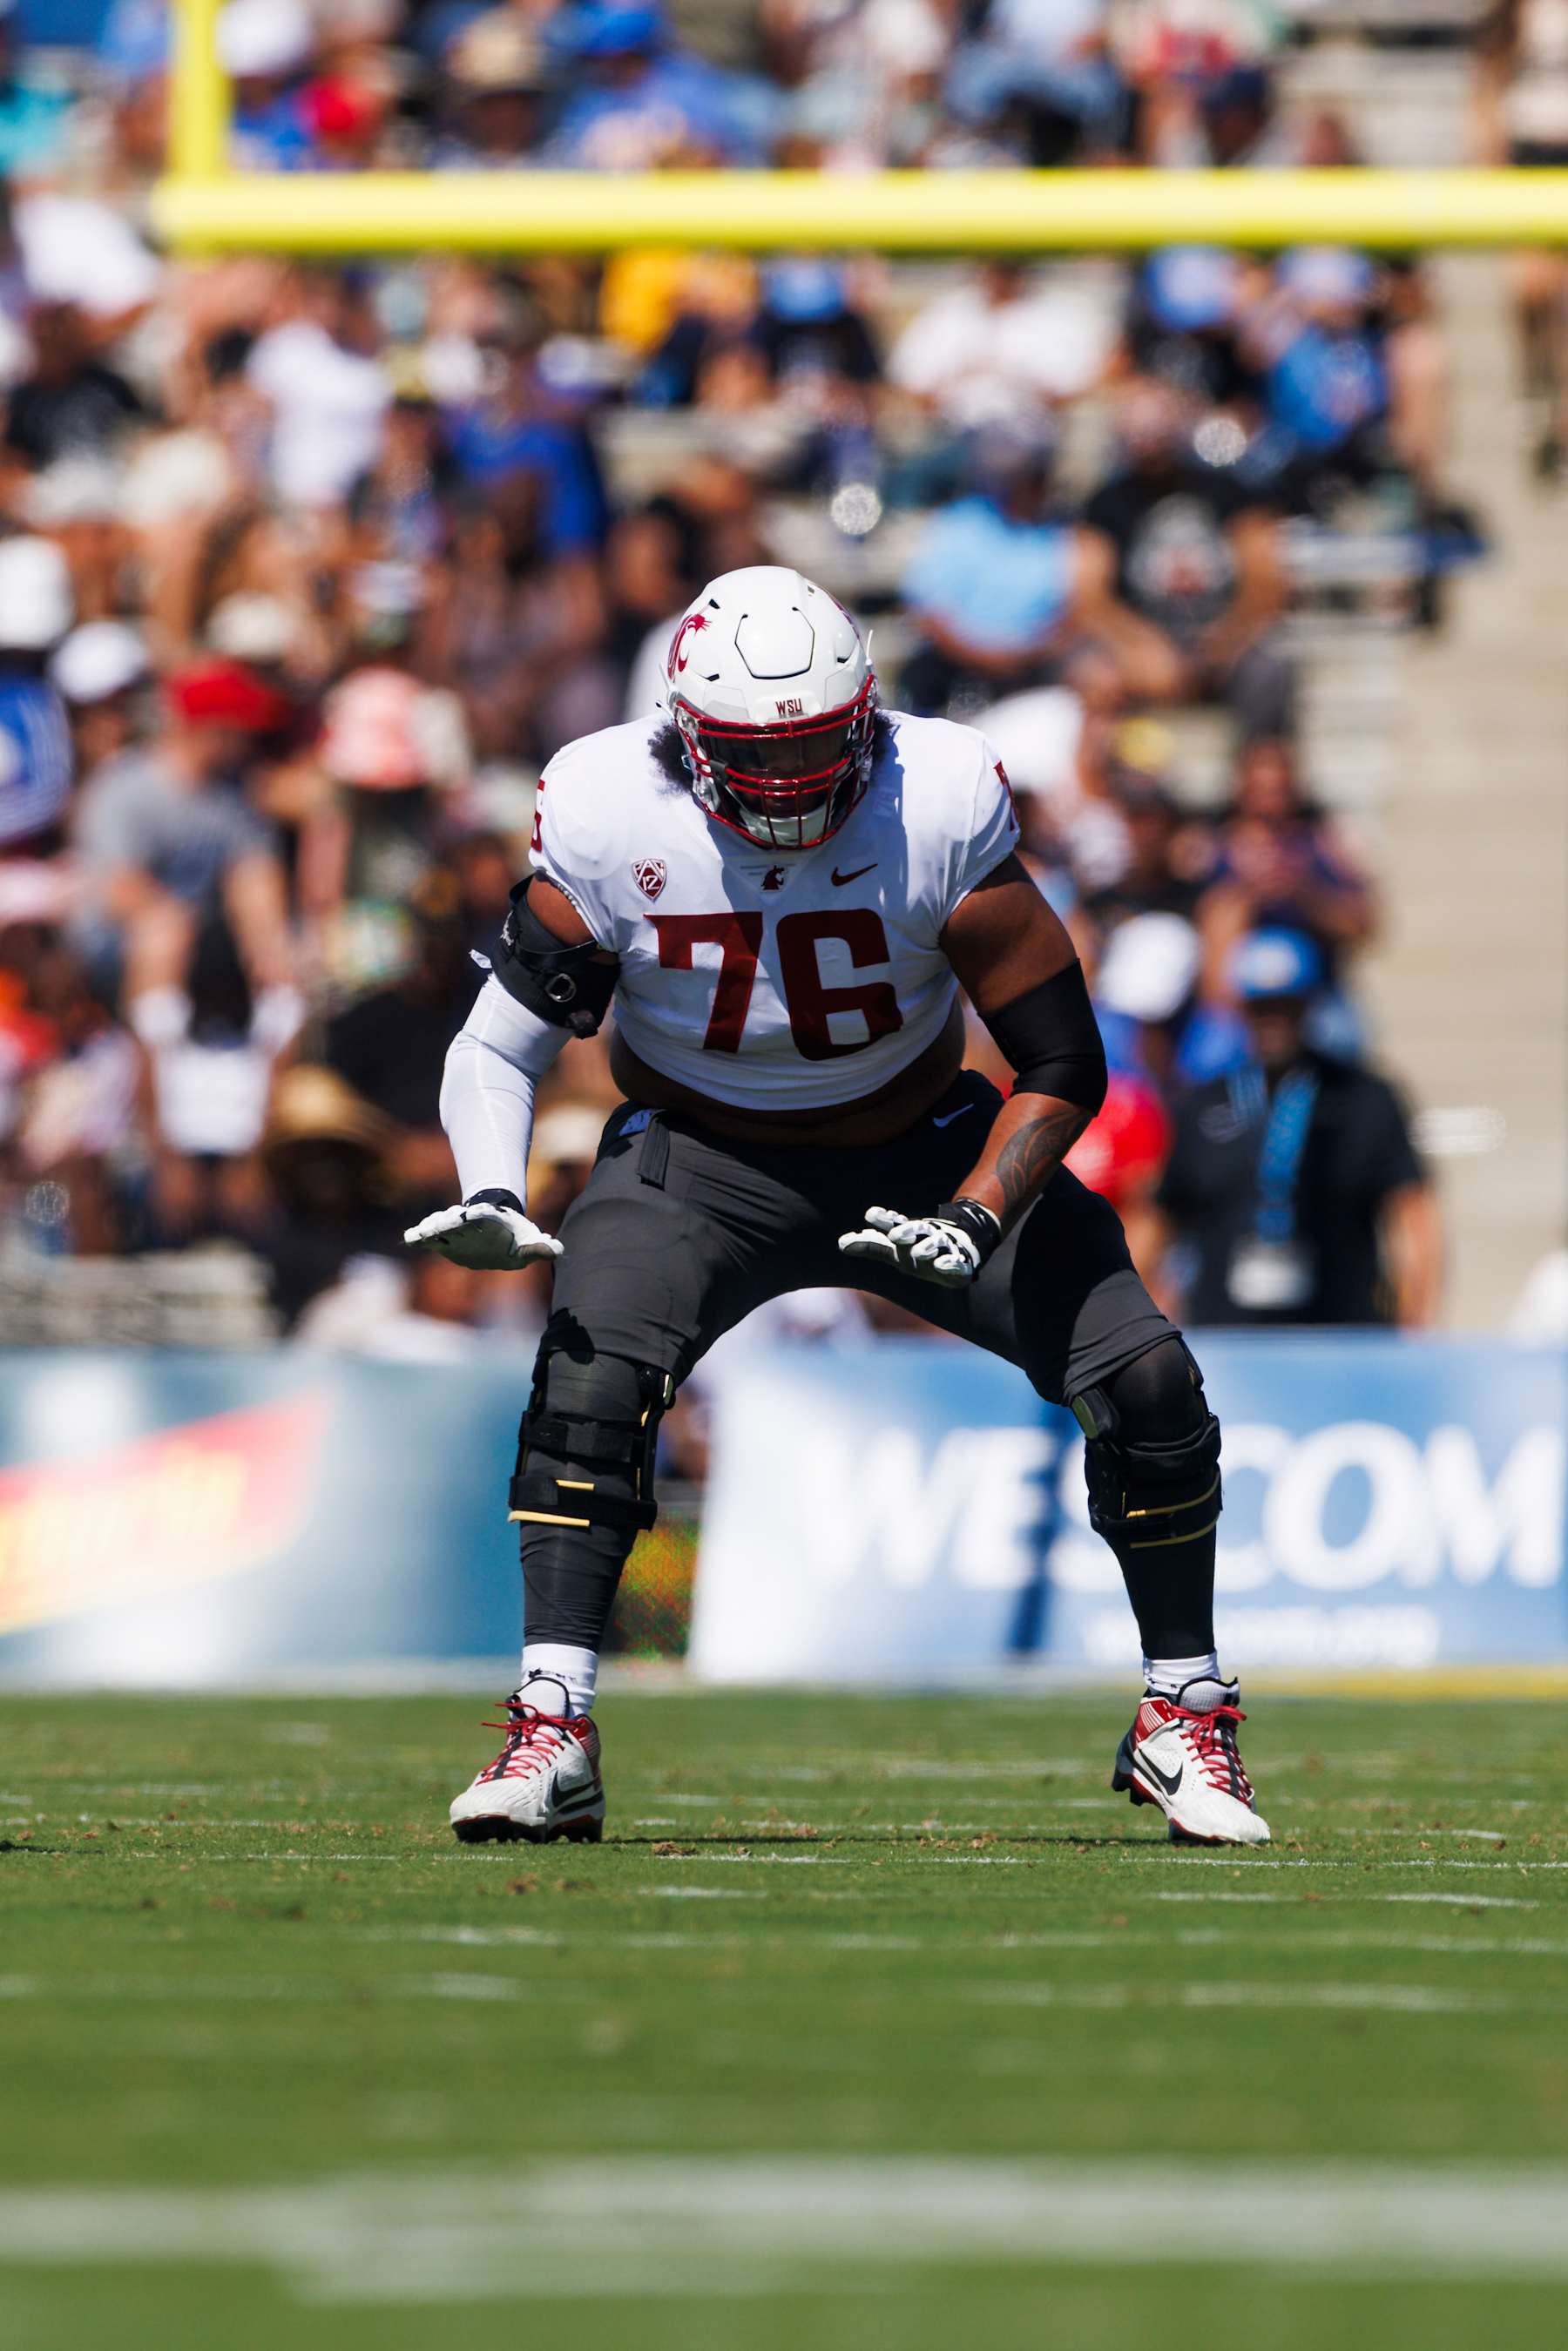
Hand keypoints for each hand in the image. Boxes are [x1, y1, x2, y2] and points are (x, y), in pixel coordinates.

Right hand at [403, 1199, 562, 1271]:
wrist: (495, 1231)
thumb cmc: (514, 1238)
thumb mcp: (528, 1244)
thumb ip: (539, 1248)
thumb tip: (558, 1250)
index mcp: (491, 1221)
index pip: (484, 1216)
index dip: (479, 1214)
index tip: (473, 1212)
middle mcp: (469, 1223)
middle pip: (456, 1220)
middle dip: (447, 1222)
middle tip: (437, 1224)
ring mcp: (454, 1231)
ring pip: (440, 1226)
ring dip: (431, 1228)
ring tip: (421, 1233)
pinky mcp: (443, 1241)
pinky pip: (430, 1238)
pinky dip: (420, 1238)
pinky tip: (410, 1240)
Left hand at [837, 1203, 994, 1289]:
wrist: (957, 1251)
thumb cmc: (918, 1250)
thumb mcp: (894, 1250)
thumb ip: (870, 1246)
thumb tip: (840, 1243)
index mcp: (909, 1233)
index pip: (895, 1223)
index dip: (884, 1219)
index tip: (871, 1214)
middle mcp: (925, 1236)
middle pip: (916, 1229)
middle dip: (906, 1231)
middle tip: (894, 1236)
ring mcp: (943, 1248)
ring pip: (935, 1244)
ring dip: (927, 1247)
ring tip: (919, 1252)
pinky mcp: (959, 1263)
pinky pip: (956, 1262)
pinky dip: (950, 1263)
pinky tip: (942, 1264)